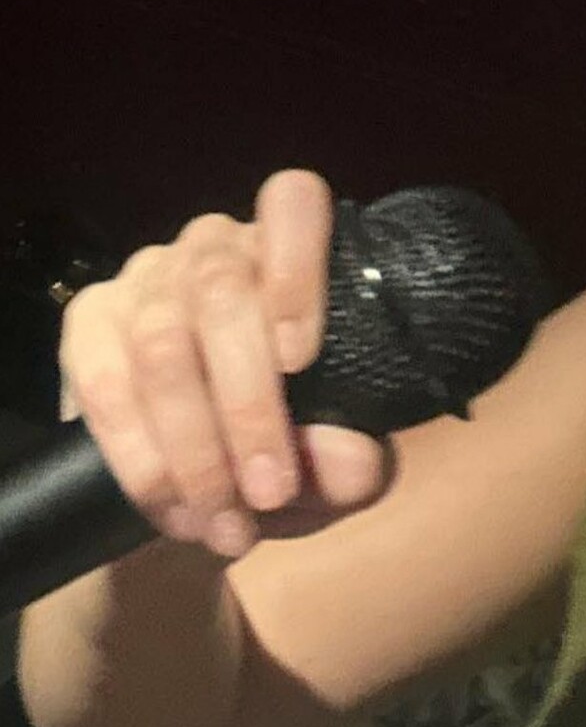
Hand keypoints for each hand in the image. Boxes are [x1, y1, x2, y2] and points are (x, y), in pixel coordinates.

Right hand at [57, 170, 387, 560]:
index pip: (291, 203)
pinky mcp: (89, 322)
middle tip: (271, 492)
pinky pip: (102, 382)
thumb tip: (343, 457)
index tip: (304, 358)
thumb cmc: (297, 437)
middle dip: (247, 407)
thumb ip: (354, 460)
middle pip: (219, 292)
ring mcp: (146, 278)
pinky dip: (139, 456)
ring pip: (161, 344)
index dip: (296, 267)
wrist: (217, 463)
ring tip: (226, 523)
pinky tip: (173, 509)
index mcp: (292, 252)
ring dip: (194, 449)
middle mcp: (214, 248)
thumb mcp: (343, 461)